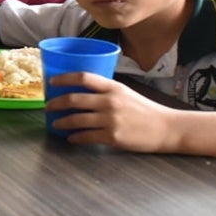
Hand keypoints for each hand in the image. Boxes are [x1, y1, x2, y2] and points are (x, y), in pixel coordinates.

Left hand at [47, 73, 179, 151]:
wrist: (166, 128)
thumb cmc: (146, 111)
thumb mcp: (126, 93)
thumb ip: (107, 92)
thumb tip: (83, 93)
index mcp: (113, 87)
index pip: (83, 77)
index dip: (64, 78)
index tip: (51, 82)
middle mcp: (110, 101)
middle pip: (74, 99)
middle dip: (56, 103)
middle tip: (48, 107)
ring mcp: (110, 119)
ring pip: (76, 119)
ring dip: (62, 122)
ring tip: (56, 124)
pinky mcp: (112, 137)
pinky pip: (86, 136)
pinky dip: (75, 137)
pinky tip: (71, 138)